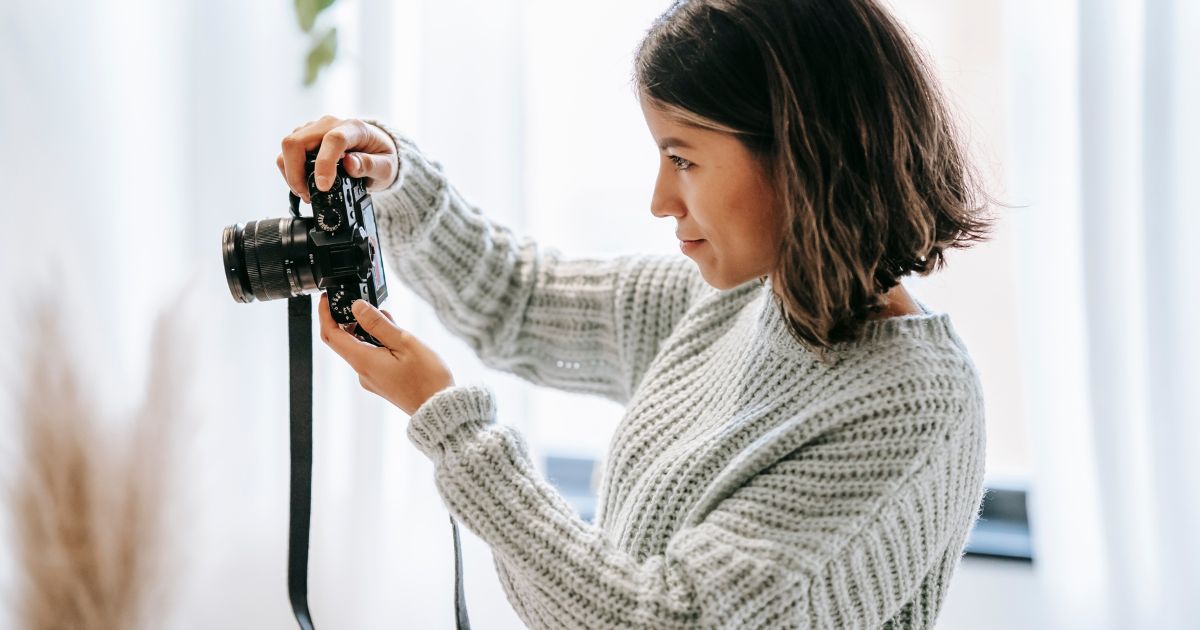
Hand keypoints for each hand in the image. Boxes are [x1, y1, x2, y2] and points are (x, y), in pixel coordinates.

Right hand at [277, 115, 398, 203]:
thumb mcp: (386, 166)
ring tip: (307, 193)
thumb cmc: (382, 156)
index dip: (324, 164)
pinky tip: (303, 184)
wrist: (376, 149)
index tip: (323, 186)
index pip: (333, 140)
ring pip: (289, 147)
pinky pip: (289, 152)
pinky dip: (291, 171)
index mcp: (354, 128)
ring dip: (291, 173)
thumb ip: (371, 165)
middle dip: (296, 173)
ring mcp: (315, 129)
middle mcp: (330, 124)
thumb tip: (350, 164)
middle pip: (297, 141)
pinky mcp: (305, 137)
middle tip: (308, 195)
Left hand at [317, 293, 453, 415]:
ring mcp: (371, 378)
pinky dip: (378, 343)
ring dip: (369, 331)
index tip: (326, 299)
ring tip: (392, 321)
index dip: (325, 314)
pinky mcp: (381, 381)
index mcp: (364, 361)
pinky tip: (396, 338)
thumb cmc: (427, 379)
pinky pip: (371, 357)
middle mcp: (362, 372)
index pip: (331, 335)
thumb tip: (357, 307)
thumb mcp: (404, 342)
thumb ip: (378, 324)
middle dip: (351, 319)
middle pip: (345, 341)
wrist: (438, 408)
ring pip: (361, 347)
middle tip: (367, 304)